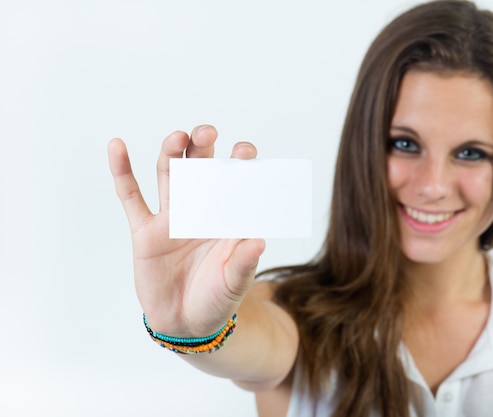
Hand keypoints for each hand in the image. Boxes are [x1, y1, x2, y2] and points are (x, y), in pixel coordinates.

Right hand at [107, 125, 265, 337]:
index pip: (235, 182)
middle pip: (200, 169)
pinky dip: (123, 171)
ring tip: (177, 137)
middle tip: (207, 132)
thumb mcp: (235, 282)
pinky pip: (131, 197)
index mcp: (226, 218)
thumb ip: (245, 261)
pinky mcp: (145, 231)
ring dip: (171, 153)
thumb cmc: (218, 299)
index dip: (239, 164)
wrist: (186, 323)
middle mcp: (200, 210)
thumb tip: (258, 240)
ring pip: (169, 176)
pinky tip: (116, 147)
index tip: (245, 151)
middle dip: (203, 148)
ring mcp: (171, 218)